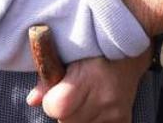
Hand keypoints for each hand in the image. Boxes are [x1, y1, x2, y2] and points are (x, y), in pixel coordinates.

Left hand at [25, 49, 150, 122]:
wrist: (130, 48)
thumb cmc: (94, 47)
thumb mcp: (69, 54)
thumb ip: (48, 77)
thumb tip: (32, 101)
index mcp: (89, 78)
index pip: (57, 107)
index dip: (51, 101)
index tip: (55, 93)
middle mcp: (105, 98)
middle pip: (66, 122)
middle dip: (64, 111)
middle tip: (72, 93)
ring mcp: (116, 113)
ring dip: (77, 117)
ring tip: (85, 97)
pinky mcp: (124, 120)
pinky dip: (91, 120)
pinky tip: (95, 106)